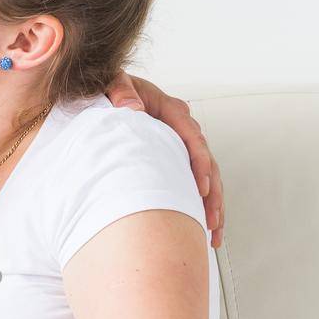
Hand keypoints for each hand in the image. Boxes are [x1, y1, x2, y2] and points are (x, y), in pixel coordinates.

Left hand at [104, 72, 224, 247]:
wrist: (105, 95)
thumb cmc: (108, 90)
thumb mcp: (112, 84)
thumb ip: (121, 92)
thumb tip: (133, 109)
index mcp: (169, 109)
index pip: (192, 138)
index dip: (199, 164)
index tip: (201, 188)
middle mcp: (181, 128)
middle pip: (207, 163)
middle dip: (212, 194)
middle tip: (211, 221)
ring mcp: (180, 146)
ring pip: (207, 178)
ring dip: (212, 206)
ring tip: (214, 235)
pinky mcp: (175, 160)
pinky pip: (193, 184)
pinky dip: (201, 206)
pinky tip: (204, 230)